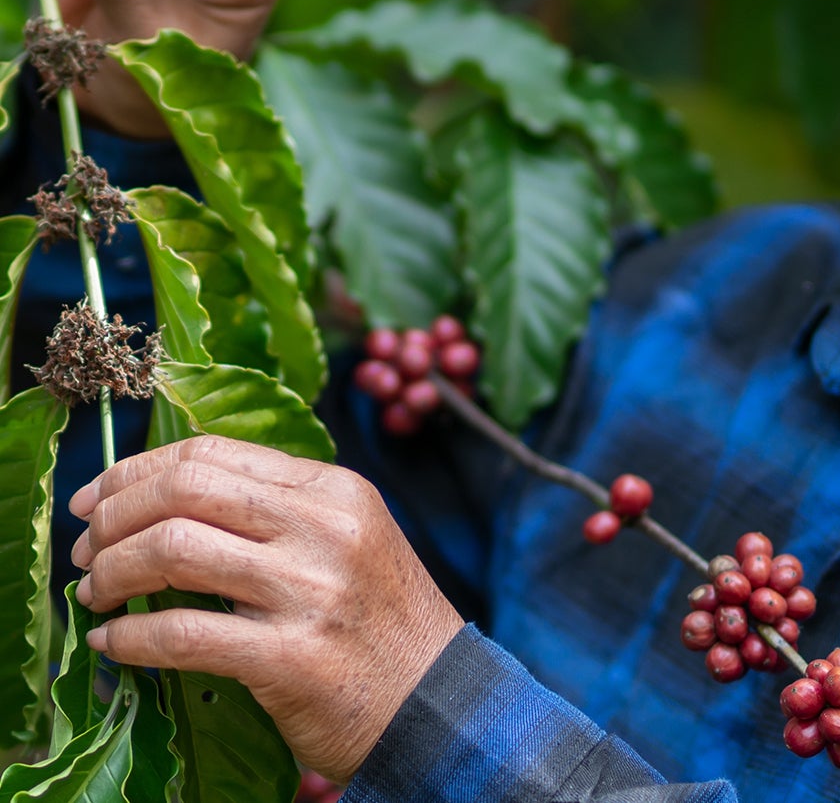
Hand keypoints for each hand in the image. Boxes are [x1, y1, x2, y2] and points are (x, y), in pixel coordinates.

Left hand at [68, 436, 464, 782]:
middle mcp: (324, 529)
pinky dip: (129, 639)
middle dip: (114, 516)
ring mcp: (308, 592)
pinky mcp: (289, 658)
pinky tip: (113, 644)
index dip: (138, 470)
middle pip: (185, 489)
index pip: (214, 452)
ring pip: (172, 551)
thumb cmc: (383, 622)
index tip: (99, 497)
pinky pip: (180, 635)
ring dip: (111, 573)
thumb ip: (280, 511)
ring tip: (97, 594)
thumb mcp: (350, 539)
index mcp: (336, 490)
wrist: (437, 701)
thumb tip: (170, 495)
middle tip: (87, 548)